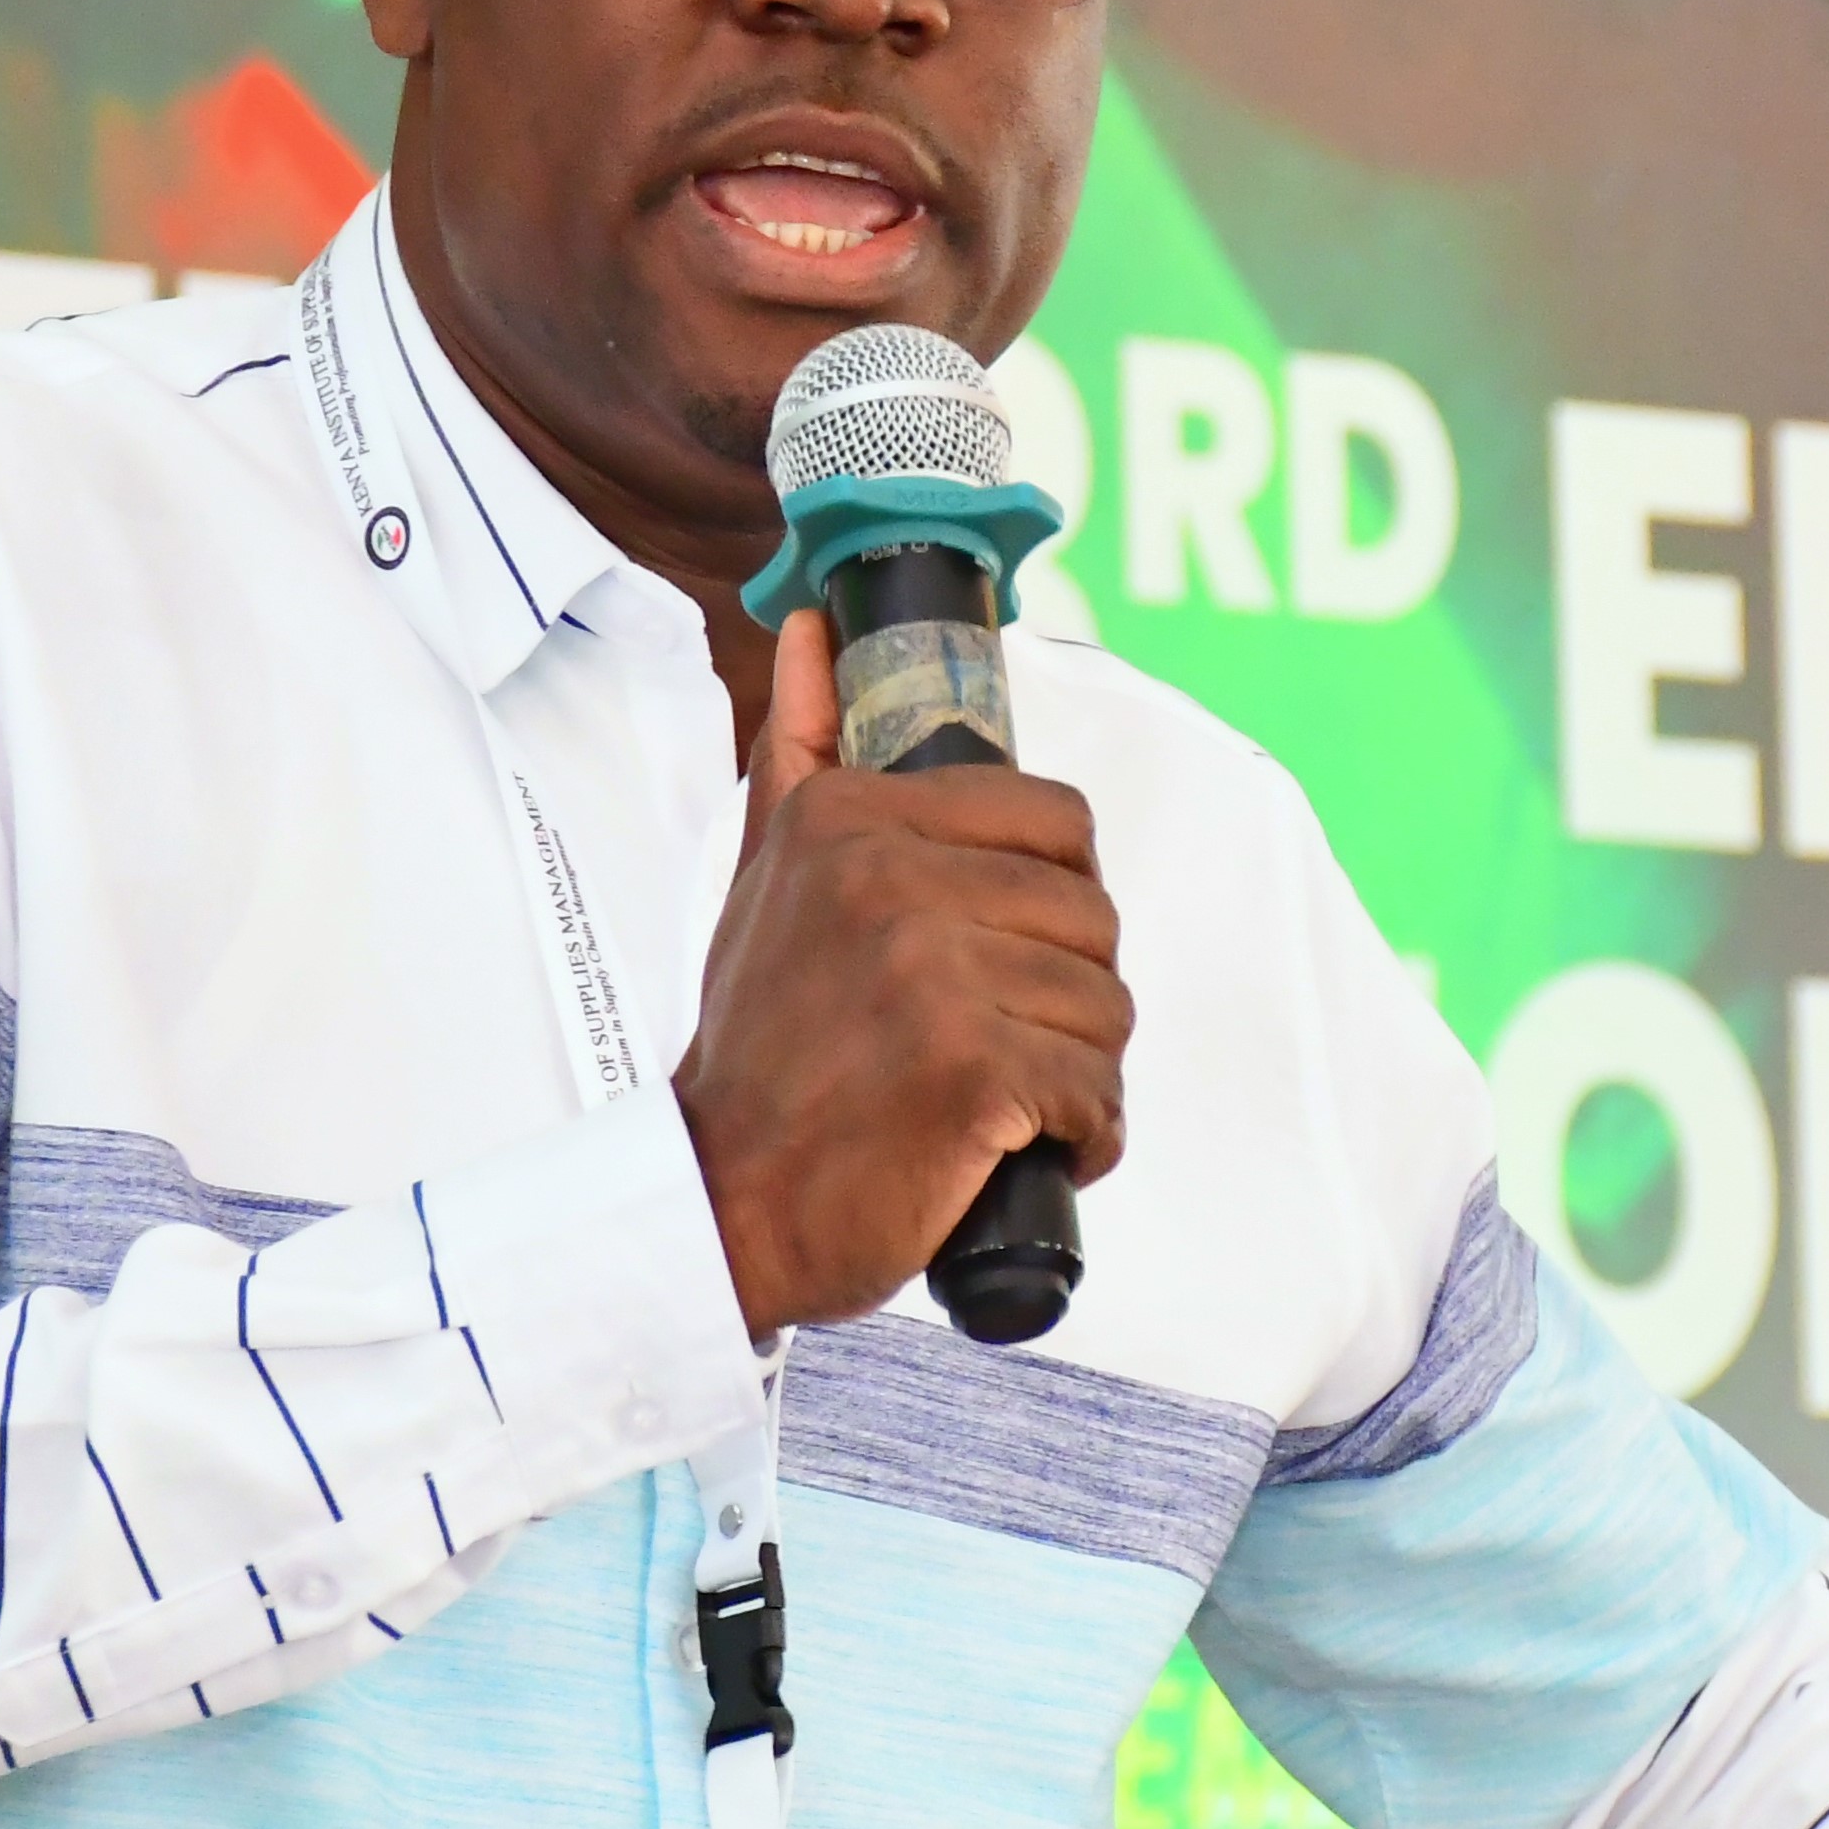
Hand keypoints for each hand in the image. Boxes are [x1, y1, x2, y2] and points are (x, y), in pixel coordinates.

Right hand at [676, 610, 1128, 1336]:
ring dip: (1075, 1070)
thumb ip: (802, 752)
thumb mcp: (767, 879)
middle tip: (997, 1043)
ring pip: (1104, 1006)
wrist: (724, 1200)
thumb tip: (813, 628)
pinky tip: (1017, 1149)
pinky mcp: (971, 1068)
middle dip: (1065, 995)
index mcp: (851, 817)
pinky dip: (1081, 1135)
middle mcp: (890, 878)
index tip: (1003, 958)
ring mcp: (933, 971)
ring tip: (1000, 1101)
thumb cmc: (761, 1049)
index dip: (1051, 900)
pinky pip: (1095, 1089)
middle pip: (1091, 916)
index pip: (1053, 820)